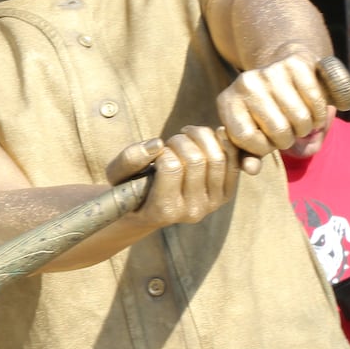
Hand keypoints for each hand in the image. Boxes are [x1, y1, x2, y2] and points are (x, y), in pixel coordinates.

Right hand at [106, 126, 240, 228]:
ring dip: (201, 137)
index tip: (156, 152)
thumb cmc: (127, 188)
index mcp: (163, 210)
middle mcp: (191, 212)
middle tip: (172, 141)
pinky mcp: (225, 196)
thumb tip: (157, 144)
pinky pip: (233, 161)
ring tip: (187, 137)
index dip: (163, 150)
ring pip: (217, 157)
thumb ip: (129, 159)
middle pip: (196, 160)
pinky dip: (224, 142)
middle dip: (182, 140)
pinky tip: (209, 137)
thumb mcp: (115, 175)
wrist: (146, 209)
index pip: (171, 166)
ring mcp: (211, 205)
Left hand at [215, 53, 329, 156]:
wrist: (285, 70)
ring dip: (307, 127)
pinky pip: (316, 100)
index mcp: (227, 102)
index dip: (263, 148)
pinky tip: (314, 112)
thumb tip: (251, 169)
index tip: (268, 143)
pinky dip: (321, 114)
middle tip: (289, 133)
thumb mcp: (253, 134)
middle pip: (278, 130)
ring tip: (301, 123)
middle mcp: (244, 83)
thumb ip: (249, 155)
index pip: (245, 138)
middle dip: (289, 139)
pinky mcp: (295, 63)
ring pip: (300, 117)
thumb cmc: (267, 112)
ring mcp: (269, 71)